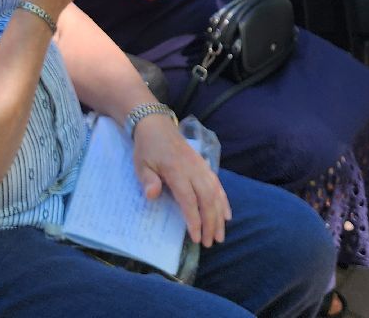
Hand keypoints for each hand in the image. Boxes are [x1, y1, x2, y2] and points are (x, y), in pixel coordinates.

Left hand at [132, 113, 230, 246]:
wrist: (156, 125)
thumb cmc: (147, 148)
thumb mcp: (141, 164)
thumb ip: (148, 180)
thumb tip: (152, 195)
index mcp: (176, 170)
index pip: (189, 199)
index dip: (194, 219)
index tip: (196, 238)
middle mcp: (193, 169)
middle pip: (207, 199)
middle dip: (210, 223)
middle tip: (210, 243)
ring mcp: (201, 167)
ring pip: (216, 193)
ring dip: (219, 215)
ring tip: (220, 235)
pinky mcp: (204, 165)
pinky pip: (218, 185)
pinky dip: (224, 201)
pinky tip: (227, 215)